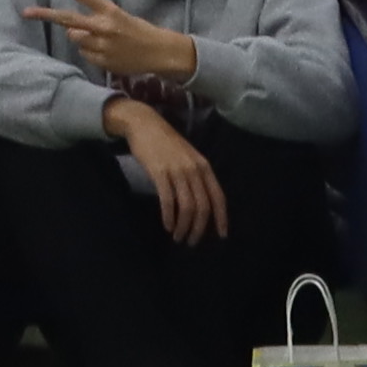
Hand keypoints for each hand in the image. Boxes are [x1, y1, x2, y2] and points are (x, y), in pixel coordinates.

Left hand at [37, 0, 196, 87]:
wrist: (159, 52)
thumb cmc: (138, 31)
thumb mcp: (119, 18)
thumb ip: (95, 21)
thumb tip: (71, 30)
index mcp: (110, 11)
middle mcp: (103, 27)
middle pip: (67, 20)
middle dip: (45, 15)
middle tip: (25, 12)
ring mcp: (101, 46)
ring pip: (75, 39)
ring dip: (82, 39)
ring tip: (104, 41)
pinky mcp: (101, 61)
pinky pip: (85, 55)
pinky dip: (91, 53)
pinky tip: (109, 53)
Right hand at [110, 99, 228, 245]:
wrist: (145, 124)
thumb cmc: (166, 143)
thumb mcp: (188, 158)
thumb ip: (196, 177)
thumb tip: (202, 205)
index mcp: (204, 166)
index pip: (219, 197)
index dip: (222, 218)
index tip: (221, 236)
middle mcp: (194, 169)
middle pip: (203, 206)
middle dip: (199, 229)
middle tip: (191, 242)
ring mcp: (177, 171)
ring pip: (187, 207)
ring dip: (183, 227)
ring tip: (178, 237)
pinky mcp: (160, 173)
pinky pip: (168, 201)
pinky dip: (169, 217)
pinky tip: (167, 226)